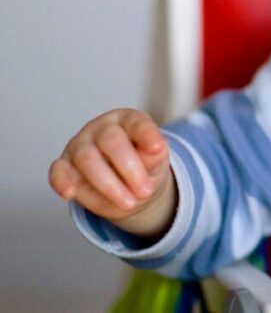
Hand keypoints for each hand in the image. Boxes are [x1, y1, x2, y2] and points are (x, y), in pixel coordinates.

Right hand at [49, 108, 175, 235]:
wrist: (127, 185)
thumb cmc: (143, 166)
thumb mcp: (156, 162)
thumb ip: (153, 157)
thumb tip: (155, 150)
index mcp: (128, 120)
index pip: (137, 123)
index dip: (147, 135)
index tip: (158, 149)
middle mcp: (102, 129)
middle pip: (111, 141)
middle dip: (129, 169)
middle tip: (145, 191)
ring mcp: (80, 145)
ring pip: (86, 158)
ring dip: (107, 184)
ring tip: (129, 204)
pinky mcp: (64, 165)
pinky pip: (58, 171)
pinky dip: (61, 181)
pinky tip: (70, 193)